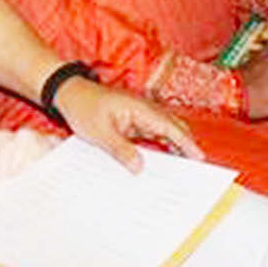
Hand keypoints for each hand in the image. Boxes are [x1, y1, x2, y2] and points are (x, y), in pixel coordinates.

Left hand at [54, 78, 201, 173]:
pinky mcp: (131, 122)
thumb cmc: (82, 106)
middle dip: (185, 147)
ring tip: (180, 173)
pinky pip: (149, 136)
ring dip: (171, 149)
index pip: (170, 126)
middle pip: (172, 129)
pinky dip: (157, 148)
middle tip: (194, 171)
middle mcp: (143, 111)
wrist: (67, 92)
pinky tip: (157, 164)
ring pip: (162, 133)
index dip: (186, 142)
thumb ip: (120, 149)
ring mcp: (138, 116)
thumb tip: (140, 168)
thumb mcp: (99, 131)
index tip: (200, 158)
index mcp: (139, 109)